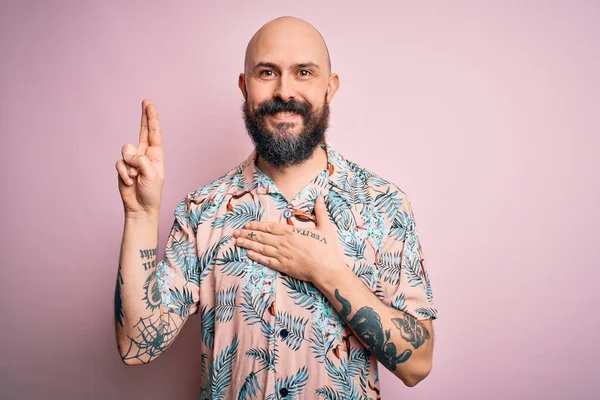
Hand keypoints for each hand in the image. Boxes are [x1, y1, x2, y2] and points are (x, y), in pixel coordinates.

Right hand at [115, 100, 164, 215]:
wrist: (140, 208)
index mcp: (156, 156)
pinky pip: (120, 163)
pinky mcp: (123, 167)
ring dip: (130, 165)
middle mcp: (145, 155)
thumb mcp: (152, 176)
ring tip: (136, 177)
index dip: (152, 118)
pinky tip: (129, 182)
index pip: (154, 133)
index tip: (149, 104)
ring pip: (126, 150)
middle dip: (144, 117)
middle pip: (143, 131)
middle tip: (146, 102)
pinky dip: (124, 173)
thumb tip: (129, 154)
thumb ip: (141, 161)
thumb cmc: (151, 193)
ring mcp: (133, 160)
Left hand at [232, 195, 345, 281]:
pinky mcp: (283, 267)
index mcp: (291, 232)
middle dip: (247, 234)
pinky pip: (266, 261)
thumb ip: (320, 212)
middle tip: (235, 233)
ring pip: (260, 248)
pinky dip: (256, 257)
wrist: (326, 269)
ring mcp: (281, 255)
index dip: (257, 225)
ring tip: (237, 242)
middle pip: (261, 237)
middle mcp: (283, 242)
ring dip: (247, 244)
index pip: (269, 227)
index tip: (247, 224)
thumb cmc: (326, 249)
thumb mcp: (325, 228)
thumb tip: (320, 198)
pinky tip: (248, 254)